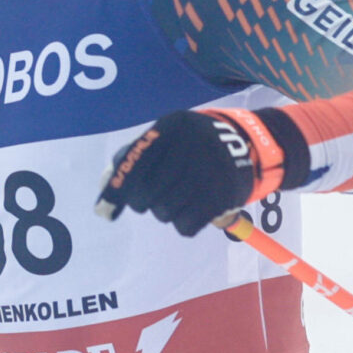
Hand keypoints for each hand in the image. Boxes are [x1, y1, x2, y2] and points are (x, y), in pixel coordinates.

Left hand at [96, 108, 287, 236]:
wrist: (248, 145)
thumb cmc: (193, 144)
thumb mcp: (168, 136)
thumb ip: (135, 155)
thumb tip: (106, 186)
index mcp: (173, 126)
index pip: (135, 163)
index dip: (116, 190)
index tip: (103, 211)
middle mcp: (193, 146)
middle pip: (147, 193)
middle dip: (143, 202)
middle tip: (151, 198)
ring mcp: (211, 171)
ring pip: (164, 212)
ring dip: (164, 212)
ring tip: (177, 198)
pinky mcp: (224, 196)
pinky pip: (186, 226)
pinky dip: (184, 223)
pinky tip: (192, 210)